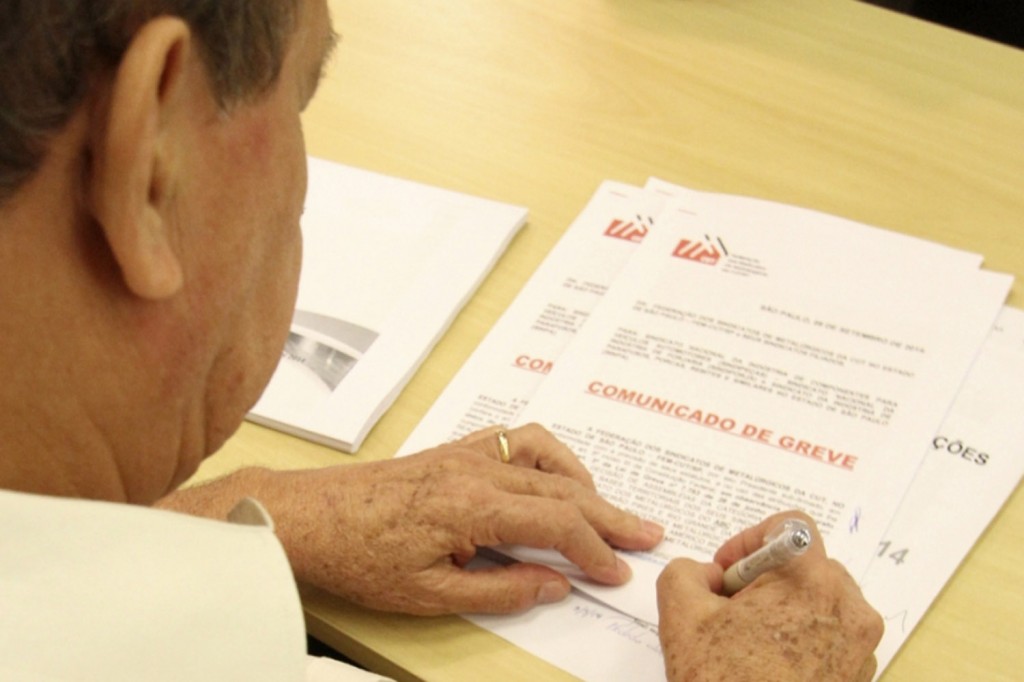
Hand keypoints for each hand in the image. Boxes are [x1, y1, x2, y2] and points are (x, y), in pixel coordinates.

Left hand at [248, 424, 663, 614]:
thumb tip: (553, 585)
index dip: (595, 550)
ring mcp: (464, 454)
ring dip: (582, 480)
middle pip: (562, 488)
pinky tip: (553, 476)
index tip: (617, 571)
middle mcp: (475, 471)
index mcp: (472, 507)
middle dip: (608, 515)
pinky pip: (513, 440)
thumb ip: (501, 591)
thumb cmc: (357, 555)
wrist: (308, 516)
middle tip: (644, 533)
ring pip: (544, 456)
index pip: (557, 524)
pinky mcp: (452, 450)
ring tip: (605, 506)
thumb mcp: (430, 594)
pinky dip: (546, 455)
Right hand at [656, 511, 881, 681]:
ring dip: (783, 611)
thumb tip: (706, 576)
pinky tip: (766, 667)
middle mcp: (849, 608)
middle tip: (729, 610)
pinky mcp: (860, 677)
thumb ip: (686, 571)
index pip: (790, 525)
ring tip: (746, 644)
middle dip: (765, 580)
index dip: (750, 540)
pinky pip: (831, 638)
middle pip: (806, 565)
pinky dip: (801, 640)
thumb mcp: (680, 615)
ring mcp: (861, 647)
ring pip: (819, 603)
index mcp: (811, 581)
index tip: (727, 572)